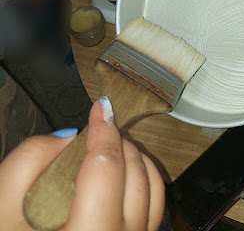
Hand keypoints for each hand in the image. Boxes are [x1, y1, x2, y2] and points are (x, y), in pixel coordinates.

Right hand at [0, 98, 164, 230]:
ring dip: (132, 154)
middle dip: (116, 140)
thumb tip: (68, 137)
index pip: (106, 166)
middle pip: (132, 169)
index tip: (100, 108)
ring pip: (152, 181)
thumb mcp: (2, 208)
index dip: (103, 129)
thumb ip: (28, 161)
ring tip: (112, 145)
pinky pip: (156, 199)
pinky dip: (144, 173)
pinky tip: (127, 167)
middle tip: (99, 129)